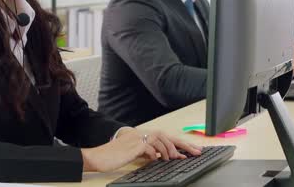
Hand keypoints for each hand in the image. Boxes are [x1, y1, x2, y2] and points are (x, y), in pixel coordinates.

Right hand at [81, 128, 201, 171]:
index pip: (165, 136)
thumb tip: (165, 156)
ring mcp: (136, 138)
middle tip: (194, 153)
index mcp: (141, 134)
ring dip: (168, 149)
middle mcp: (140, 133)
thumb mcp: (135, 153)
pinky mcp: (132, 146)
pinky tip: (155, 159)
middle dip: (182, 144)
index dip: (180, 143)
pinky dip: (154, 153)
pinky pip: (148, 147)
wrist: (99, 157)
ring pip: (159, 139)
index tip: (192, 150)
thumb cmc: (115, 157)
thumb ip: (149, 152)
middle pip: (166, 135)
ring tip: (172, 158)